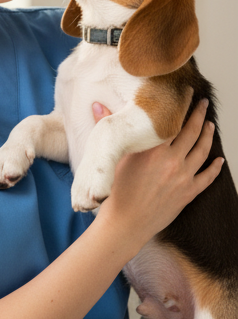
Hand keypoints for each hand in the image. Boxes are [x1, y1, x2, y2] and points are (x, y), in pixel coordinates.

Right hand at [97, 99, 223, 238]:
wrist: (125, 224)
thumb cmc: (115, 192)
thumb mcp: (111, 158)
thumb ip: (106, 129)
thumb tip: (98, 105)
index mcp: (153, 150)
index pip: (173, 121)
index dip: (182, 106)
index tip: (188, 94)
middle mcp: (172, 161)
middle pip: (192, 132)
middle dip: (200, 116)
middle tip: (204, 104)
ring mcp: (183, 177)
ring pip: (202, 151)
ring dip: (208, 136)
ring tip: (211, 126)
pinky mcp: (188, 193)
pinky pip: (207, 177)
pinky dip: (215, 167)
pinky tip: (219, 161)